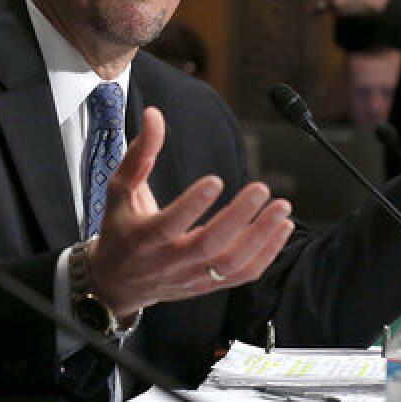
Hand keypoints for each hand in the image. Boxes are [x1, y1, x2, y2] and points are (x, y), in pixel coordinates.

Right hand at [87, 107, 294, 318]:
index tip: (216, 180)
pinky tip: (282, 228)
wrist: (118, 282)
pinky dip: (266, 254)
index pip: (168, 225)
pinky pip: (241, 276)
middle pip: (207, 246)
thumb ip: (140, 153)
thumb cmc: (121, 228)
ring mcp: (190, 278)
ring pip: (229, 265)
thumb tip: (155, 115)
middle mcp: (167, 263)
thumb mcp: (120, 190)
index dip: (192, 205)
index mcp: (142, 239)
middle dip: (238, 218)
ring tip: (282, 208)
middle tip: (261, 189)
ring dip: (260, 237)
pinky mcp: (207, 286)